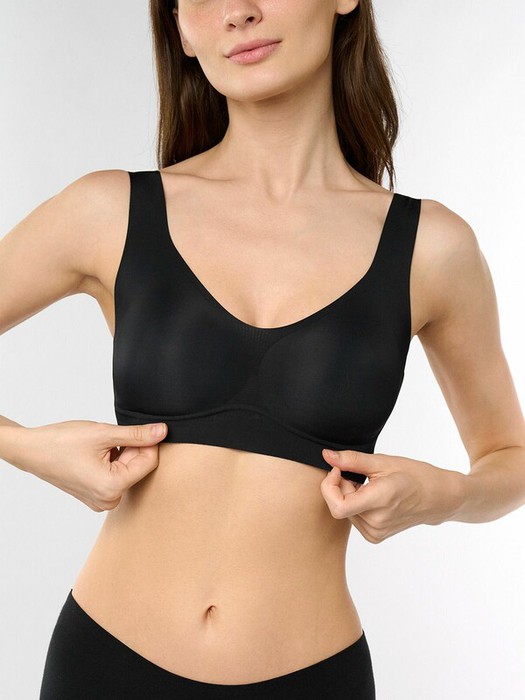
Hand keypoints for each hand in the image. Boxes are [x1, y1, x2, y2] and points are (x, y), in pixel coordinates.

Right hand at [17, 420, 167, 511]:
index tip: (137, 429)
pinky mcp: (96, 496)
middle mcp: (109, 500)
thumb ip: (137, 434)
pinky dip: (112, 462)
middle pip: (139, 468)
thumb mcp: (104, 433)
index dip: (148, 442)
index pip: (149, 462)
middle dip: (132, 449)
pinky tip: (97, 453)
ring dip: (122, 454)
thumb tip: (162, 431)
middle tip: (111, 437)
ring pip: (128, 471)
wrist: (32, 450)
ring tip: (100, 446)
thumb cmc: (61, 442)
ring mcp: (101, 500)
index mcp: (112, 487)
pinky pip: (116, 476)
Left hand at [320, 449, 464, 542]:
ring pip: (344, 512)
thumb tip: (327, 456)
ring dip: (349, 496)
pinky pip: (353, 518)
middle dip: (341, 486)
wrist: (437, 498)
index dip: (330, 486)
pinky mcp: (375, 536)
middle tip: (360, 475)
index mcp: (380, 501)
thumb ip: (352, 460)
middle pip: (338, 505)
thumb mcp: (383, 462)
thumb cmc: (414, 475)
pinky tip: (372, 497)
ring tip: (371, 486)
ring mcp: (376, 533)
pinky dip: (355, 505)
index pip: (337, 506)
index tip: (338, 470)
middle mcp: (376, 522)